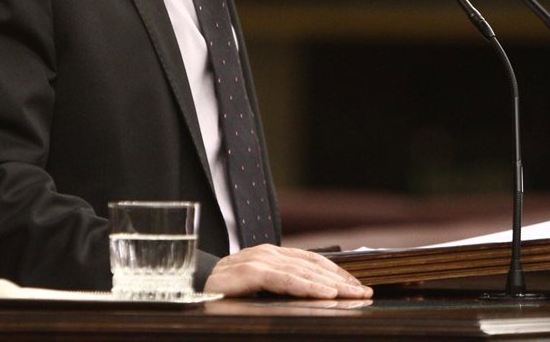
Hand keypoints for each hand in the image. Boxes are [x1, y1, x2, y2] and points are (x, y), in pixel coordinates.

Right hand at [203, 244, 372, 298]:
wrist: (184, 287)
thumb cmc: (221, 292)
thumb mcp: (255, 289)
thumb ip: (279, 286)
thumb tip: (314, 296)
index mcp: (271, 255)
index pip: (313, 261)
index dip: (338, 273)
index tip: (360, 286)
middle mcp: (267, 253)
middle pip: (313, 265)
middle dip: (342, 280)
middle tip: (365, 292)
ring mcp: (257, 260)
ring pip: (302, 271)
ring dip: (331, 284)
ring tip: (352, 294)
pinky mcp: (247, 272)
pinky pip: (283, 280)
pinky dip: (307, 286)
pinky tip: (325, 294)